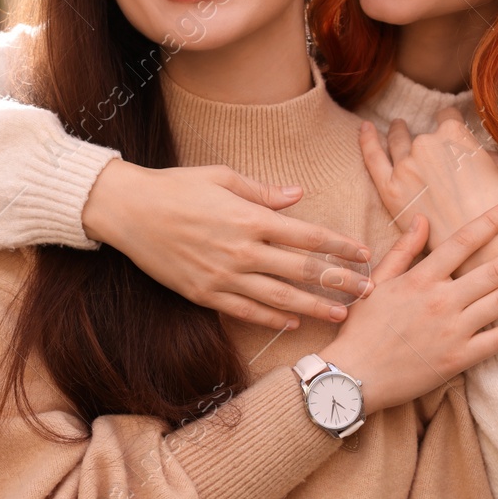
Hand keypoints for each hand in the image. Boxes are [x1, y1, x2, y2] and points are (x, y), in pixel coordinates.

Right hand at [82, 159, 373, 330]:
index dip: (339, 245)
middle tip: (369, 289)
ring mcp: (222, 275)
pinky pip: (245, 310)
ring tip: (342, 314)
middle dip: (339, 281)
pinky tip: (292, 322)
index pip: (306, 235)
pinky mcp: (204, 293)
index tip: (364, 253)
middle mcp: (241, 250)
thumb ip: (262, 191)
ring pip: (279, 297)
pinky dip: (271, 318)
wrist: (128, 211)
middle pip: (302, 270)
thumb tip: (298, 196)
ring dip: (314, 307)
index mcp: (248, 217)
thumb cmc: (175, 186)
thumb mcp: (221, 176)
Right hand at [319, 202, 497, 411]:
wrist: (356, 375)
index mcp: (420, 279)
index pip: (462, 242)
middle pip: (491, 270)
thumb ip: (403, 250)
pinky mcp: (460, 357)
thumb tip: (422, 219)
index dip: (489, 223)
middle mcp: (441, 301)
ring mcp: (453, 330)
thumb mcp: (377, 281)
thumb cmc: (362, 327)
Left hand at [359, 106, 497, 276]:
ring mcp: (405, 165)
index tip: (451, 129)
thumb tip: (481, 153)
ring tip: (397, 127)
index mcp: (453, 134)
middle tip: (426, 140)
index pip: (448, 117)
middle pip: (423, 134)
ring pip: (398, 140)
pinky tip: (365, 127)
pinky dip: (367, 140)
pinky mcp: (390, 187)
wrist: (480, 243)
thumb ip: (490, 154)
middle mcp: (426, 144)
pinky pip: (373, 158)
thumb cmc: (497, 207)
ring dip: (398, 132)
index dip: (451, 123)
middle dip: (428, 137)